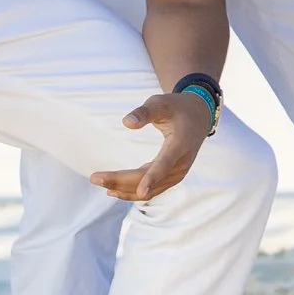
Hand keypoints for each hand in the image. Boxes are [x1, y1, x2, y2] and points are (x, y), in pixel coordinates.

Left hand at [93, 89, 211, 201]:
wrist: (199, 116)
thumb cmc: (177, 107)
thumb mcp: (161, 103)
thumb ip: (144, 112)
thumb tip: (126, 123)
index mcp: (180, 144)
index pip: (165, 164)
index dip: (152, 178)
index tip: (141, 191)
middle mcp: (180, 164)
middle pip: (148, 179)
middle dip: (121, 181)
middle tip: (95, 178)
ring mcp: (177, 173)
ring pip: (149, 189)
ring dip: (124, 188)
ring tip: (100, 182)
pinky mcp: (171, 176)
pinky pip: (152, 189)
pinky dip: (133, 191)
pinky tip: (114, 190)